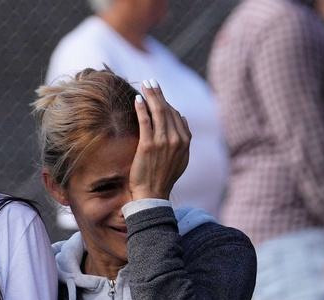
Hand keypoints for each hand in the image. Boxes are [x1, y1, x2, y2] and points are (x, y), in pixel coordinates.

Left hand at [128, 79, 189, 201]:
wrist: (153, 194)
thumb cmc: (163, 177)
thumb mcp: (181, 158)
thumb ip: (184, 138)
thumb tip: (184, 118)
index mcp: (185, 141)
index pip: (177, 115)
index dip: (166, 103)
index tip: (158, 95)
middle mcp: (176, 139)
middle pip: (168, 110)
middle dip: (159, 93)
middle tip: (151, 81)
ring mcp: (163, 142)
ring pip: (158, 112)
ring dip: (151, 95)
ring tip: (145, 84)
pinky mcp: (148, 146)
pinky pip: (145, 122)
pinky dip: (142, 108)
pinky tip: (137, 99)